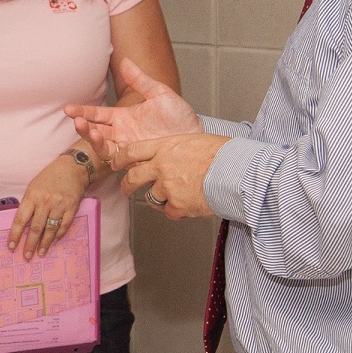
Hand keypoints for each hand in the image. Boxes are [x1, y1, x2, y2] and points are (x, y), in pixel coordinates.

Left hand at [9, 156, 88, 259]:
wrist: (72, 168)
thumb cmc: (49, 177)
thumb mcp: (33, 187)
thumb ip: (28, 204)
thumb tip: (21, 223)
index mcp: (32, 196)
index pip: (21, 219)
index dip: (16, 234)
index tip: (11, 246)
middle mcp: (45, 202)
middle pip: (36, 228)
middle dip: (30, 244)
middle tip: (26, 256)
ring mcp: (60, 205)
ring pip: (50, 229)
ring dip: (45, 243)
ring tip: (40, 253)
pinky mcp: (72, 208)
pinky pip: (64, 225)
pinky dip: (58, 235)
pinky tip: (53, 242)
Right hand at [65, 58, 200, 160]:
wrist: (195, 135)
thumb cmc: (179, 116)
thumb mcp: (160, 93)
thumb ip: (141, 80)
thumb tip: (125, 61)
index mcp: (123, 117)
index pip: (97, 114)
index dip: (82, 111)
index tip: (69, 109)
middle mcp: (121, 133)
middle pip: (95, 131)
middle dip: (83, 126)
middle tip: (77, 120)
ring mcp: (127, 148)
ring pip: (102, 147)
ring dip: (93, 139)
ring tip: (90, 131)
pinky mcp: (135, 160)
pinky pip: (117, 160)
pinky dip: (109, 153)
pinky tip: (108, 145)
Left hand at [111, 133, 227, 218]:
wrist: (236, 171)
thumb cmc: (222, 153)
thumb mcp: (194, 141)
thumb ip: (177, 149)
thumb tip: (171, 155)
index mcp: (165, 147)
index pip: (132, 151)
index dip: (120, 158)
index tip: (115, 163)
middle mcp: (161, 167)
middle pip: (133, 178)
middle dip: (127, 185)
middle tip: (127, 189)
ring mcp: (168, 187)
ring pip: (151, 198)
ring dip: (159, 199)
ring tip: (172, 197)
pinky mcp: (178, 205)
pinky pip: (169, 212)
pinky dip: (176, 211)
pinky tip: (188, 205)